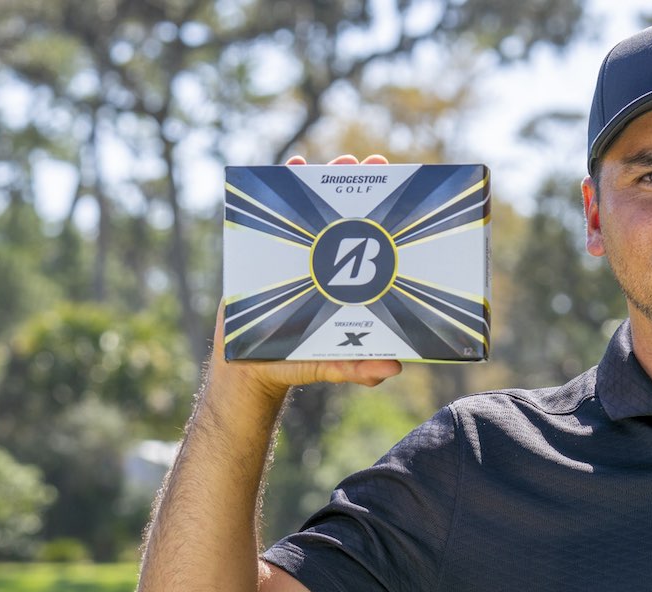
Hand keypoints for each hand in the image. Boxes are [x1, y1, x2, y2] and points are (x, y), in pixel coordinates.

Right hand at [209, 153, 401, 397]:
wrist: (249, 367)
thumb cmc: (298, 363)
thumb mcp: (333, 366)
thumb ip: (360, 369)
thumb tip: (393, 369)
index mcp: (348, 282)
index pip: (373, 242)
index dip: (387, 216)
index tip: (403, 190)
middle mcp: (326, 262)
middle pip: (347, 216)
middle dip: (358, 186)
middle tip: (374, 164)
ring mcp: (297, 254)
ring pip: (313, 210)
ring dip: (321, 179)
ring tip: (334, 161)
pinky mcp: (267, 253)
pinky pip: (276, 217)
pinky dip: (281, 189)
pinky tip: (289, 168)